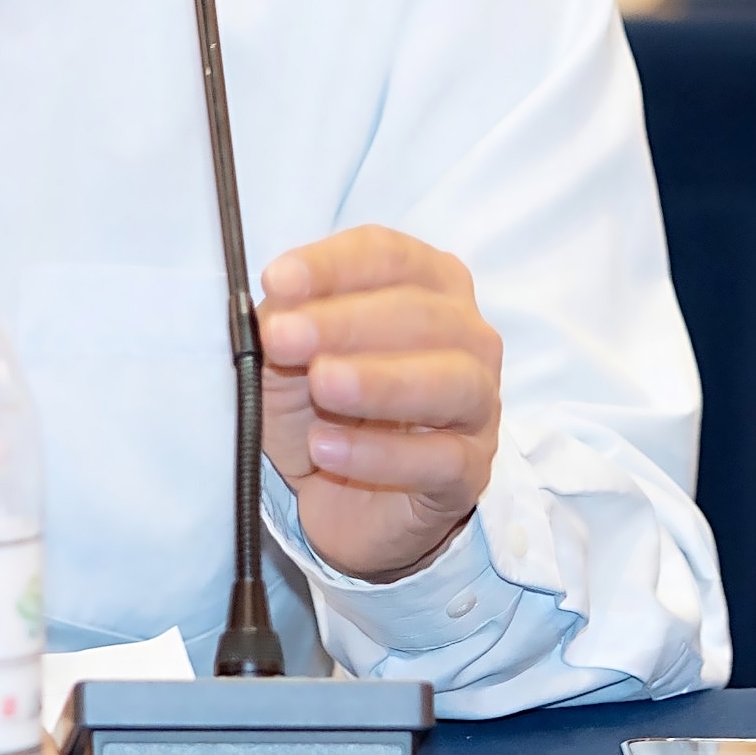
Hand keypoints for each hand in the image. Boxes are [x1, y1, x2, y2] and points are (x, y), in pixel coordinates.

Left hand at [258, 225, 500, 582]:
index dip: (333, 265)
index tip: (277, 282)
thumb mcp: (286, 357)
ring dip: (381, 380)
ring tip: (321, 385)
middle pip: (422, 314)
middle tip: (283, 338)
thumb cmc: (321, 407)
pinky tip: (326, 449)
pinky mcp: (470, 472)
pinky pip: (441, 460)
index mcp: (428, 287)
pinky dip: (379, 454)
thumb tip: (281, 298)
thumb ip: (286, 321)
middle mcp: (467, 338)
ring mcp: (478, 406)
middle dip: (347, 323)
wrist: (334, 498)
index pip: (390, 256)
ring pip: (452, 382)